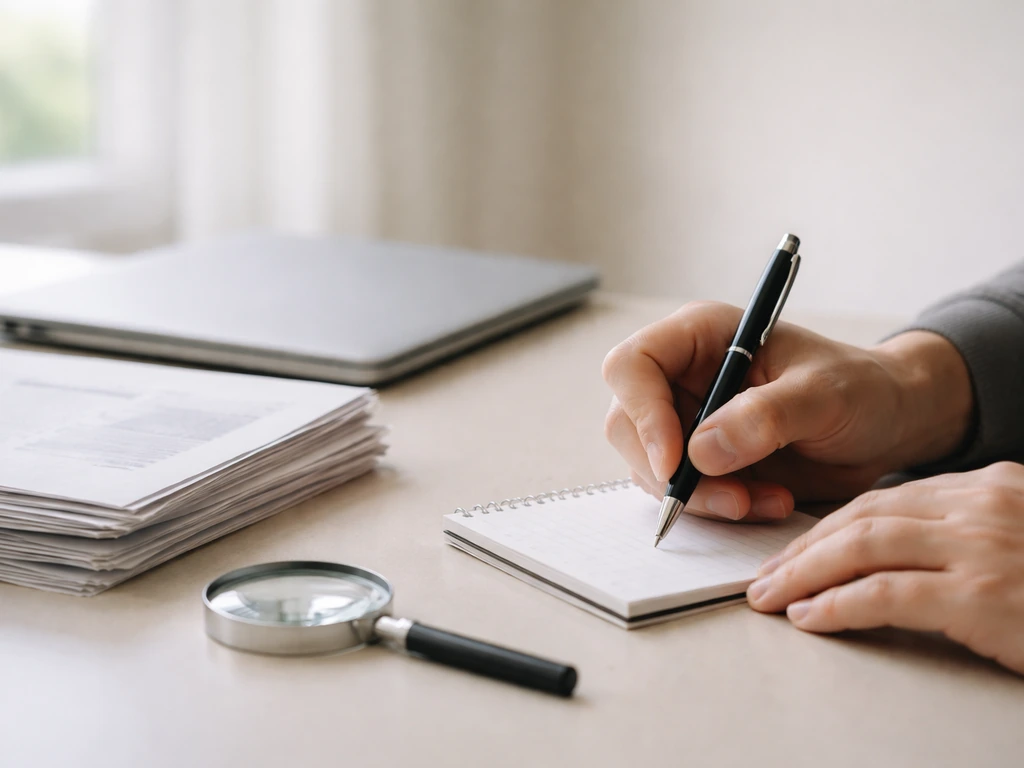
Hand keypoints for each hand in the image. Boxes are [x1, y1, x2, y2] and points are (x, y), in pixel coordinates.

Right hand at [602, 301, 972, 519]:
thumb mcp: (826, 396)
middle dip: (669, 471)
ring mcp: (687, 422)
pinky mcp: (701, 463)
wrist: (889, 427)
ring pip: (649, 467)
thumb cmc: (862, 390)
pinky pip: (682, 493)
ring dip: (699, 498)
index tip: (676, 462)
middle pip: (627, 424)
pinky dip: (718, 509)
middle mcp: (682, 377)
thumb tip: (700, 451)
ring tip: (763, 501)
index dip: (642, 413)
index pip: (632, 366)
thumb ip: (766, 416)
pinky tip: (767, 503)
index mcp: (701, 337)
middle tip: (729, 499)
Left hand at [746, 462, 1023, 674]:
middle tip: (765, 575)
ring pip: (864, 546)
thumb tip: (895, 554)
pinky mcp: (984, 594)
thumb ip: (969, 533)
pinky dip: (838, 605)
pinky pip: (887, 593)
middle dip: (804, 547)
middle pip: (865, 515)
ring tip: (771, 597)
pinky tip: (811, 618)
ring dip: (805, 573)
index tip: (795, 551)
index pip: (886, 498)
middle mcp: (984, 503)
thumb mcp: (1019, 540)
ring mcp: (984, 546)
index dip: (829, 526)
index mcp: (992, 485)